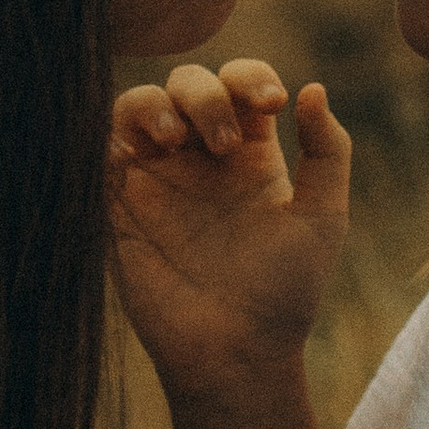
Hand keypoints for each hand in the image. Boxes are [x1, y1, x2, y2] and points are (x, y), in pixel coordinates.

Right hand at [109, 59, 351, 399]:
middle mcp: (200, 157)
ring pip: (138, 104)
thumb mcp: (322, 218)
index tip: (273, 104)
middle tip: (224, 143)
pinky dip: (111, 132)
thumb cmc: (284, 292)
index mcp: (250, 153)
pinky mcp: (118, 205)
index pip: (240, 84)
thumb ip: (328, 151)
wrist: (233, 351)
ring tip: (177, 139)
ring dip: (156, 104)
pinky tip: (138, 151)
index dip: (251, 77)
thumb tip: (313, 86)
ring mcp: (156, 178)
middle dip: (205, 95)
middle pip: (188, 83)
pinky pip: (100, 149)